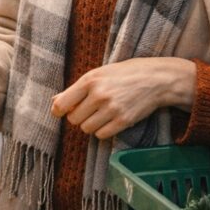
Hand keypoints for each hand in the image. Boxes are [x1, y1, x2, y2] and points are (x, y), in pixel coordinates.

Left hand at [50, 57, 196, 139]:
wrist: (155, 78)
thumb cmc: (124, 74)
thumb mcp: (98, 74)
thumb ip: (76, 89)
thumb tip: (54, 101)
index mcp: (89, 80)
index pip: (62, 104)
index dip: (59, 111)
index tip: (62, 112)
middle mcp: (99, 95)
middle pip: (74, 119)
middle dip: (79, 117)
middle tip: (89, 110)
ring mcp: (111, 109)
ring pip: (87, 129)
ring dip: (91, 125)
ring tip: (101, 114)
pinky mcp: (123, 121)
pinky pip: (101, 135)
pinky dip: (102, 131)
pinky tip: (109, 120)